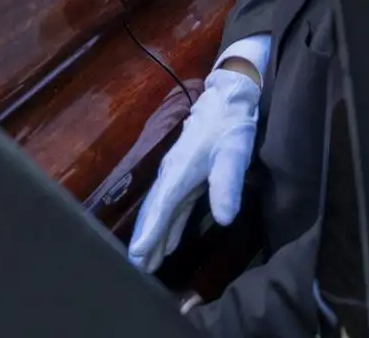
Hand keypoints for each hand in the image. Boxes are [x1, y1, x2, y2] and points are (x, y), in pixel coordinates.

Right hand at [126, 67, 259, 272]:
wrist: (227, 98)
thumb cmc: (230, 126)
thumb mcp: (233, 154)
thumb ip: (227, 185)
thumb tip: (224, 219)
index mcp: (179, 170)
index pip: (161, 207)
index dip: (150, 232)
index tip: (137, 255)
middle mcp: (172, 174)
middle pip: (154, 212)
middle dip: (145, 240)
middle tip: (135, 269)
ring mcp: (176, 175)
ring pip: (161, 210)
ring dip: (153, 236)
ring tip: (146, 263)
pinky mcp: (185, 176)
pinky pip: (172, 206)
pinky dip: (167, 225)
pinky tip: (167, 242)